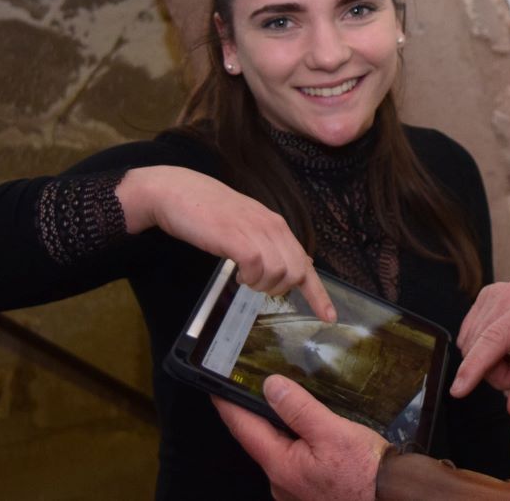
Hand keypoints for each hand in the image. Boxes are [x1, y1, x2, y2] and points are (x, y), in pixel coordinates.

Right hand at [117, 166, 333, 319]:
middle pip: (297, 273)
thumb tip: (292, 266)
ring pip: (279, 274)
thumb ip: (269, 244)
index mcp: (277, 226)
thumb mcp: (247, 227)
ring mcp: (256, 232)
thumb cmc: (209, 212)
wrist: (179, 193)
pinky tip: (237, 273)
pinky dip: (248, 278)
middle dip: (279, 288)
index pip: (306, 264)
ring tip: (243, 276)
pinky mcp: (237, 239)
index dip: (319, 294)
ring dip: (261, 285)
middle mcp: (272, 227)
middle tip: (256, 284)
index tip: (329, 317)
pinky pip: (257, 268)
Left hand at [213, 376, 386, 500]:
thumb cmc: (366, 473)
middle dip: (259, 414)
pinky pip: (295, 462)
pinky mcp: (310, 493)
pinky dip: (298, 444)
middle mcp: (281, 483)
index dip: (227, 405)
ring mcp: (294, 491)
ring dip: (282, 429)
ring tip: (294, 406)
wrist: (392, 498)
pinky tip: (314, 434)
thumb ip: (298, 409)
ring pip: (279, 451)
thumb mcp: (332, 431)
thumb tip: (271, 387)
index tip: (216, 386)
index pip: (243, 428)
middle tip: (260, 386)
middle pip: (260, 440)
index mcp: (280, 466)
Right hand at [450, 281, 509, 415]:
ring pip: (472, 344)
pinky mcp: (487, 297)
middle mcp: (509, 294)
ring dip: (494, 364)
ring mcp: (495, 293)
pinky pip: (472, 335)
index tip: (458, 391)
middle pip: (480, 348)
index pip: (494, 339)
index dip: (475, 367)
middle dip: (500, 374)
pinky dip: (488, 351)